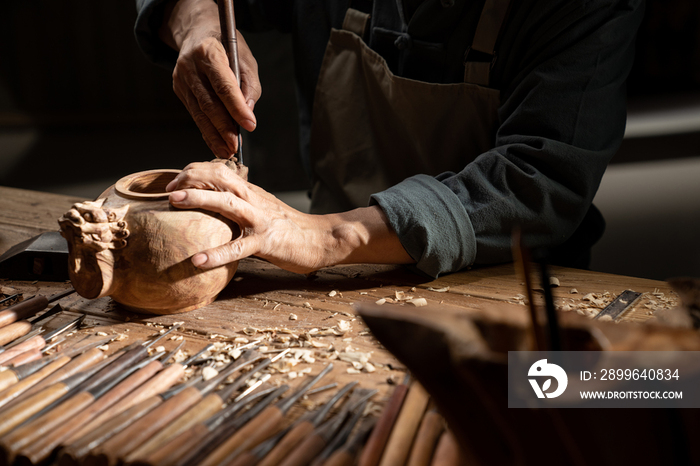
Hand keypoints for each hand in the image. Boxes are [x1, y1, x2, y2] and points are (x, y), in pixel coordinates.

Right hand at [160, 0, 259, 157]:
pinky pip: (195, 114)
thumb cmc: (225, 45)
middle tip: (236, 146)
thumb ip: (249, 85)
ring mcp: (181, 79)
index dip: (237, 107)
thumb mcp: (245, 57)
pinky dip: (207, 131)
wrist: (196, 32)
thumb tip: (249, 112)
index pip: (223, 85)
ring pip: (199, 113)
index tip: (250, 125)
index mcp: (208, 52)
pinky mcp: (180, 90)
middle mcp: (190, 66)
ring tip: (227, 152)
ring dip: (214, 135)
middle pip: (208, 103)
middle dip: (223, 128)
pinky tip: (216, 144)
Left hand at [166, 162, 414, 273]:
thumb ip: (238, 203)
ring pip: (226, 202)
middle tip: (168, 190)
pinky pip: (238, 247)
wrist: (321, 239)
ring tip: (174, 202)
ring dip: (199, 198)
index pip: (217, 169)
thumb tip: (210, 202)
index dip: (192, 171)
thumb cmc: (288, 228)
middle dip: (190, 177)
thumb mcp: (260, 208)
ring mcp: (259, 219)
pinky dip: (217, 254)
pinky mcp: (266, 242)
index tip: (172, 183)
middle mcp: (252, 199)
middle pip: (218, 176)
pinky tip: (198, 260)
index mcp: (248, 191)